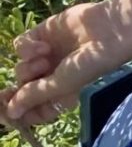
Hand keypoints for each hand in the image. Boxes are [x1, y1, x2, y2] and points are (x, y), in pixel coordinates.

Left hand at [4, 0, 125, 128]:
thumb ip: (33, 97)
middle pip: (22, 87)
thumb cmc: (90, 65)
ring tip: (46, 61)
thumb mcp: (61, 85)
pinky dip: (27, 48)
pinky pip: (20, 46)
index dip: (18, 110)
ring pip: (20, 67)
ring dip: (28, 66)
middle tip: (8, 92)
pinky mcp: (41, 36)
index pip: (33, 108)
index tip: (6, 112)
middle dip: (17, 89)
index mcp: (60, 95)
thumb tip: (11, 114)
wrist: (107, 32)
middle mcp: (52, 77)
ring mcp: (46, 56)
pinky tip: (43, 46)